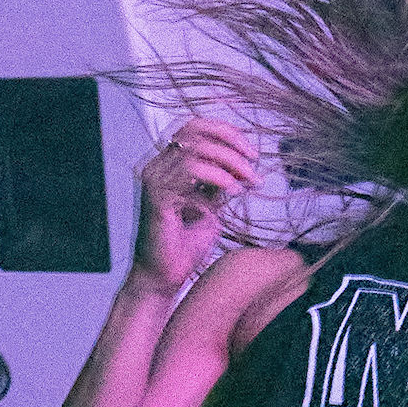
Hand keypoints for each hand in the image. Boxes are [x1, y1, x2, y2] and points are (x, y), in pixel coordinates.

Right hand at [131, 117, 258, 295]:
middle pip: (194, 130)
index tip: (251, 152)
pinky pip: (190, 171)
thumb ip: (218, 182)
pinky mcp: (156, 196)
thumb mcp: (209, 206)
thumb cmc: (184, 247)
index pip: (194, 129)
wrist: (164, 278)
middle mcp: (156, 167)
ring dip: (229, 161)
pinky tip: (234, 192)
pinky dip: (218, 178)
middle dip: (230, 141)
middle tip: (253, 161)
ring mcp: (154, 179)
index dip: (225, 132)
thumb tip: (241, 164)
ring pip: (195, 148)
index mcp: (166, 166)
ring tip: (248, 180)